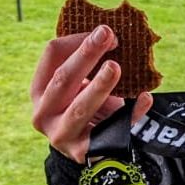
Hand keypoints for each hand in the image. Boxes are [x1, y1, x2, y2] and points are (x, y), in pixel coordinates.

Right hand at [30, 25, 152, 163]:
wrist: (90, 150)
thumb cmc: (86, 108)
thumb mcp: (80, 86)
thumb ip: (89, 65)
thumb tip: (114, 36)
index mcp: (40, 89)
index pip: (52, 55)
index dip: (78, 39)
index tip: (105, 31)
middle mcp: (43, 112)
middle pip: (63, 79)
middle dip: (86, 55)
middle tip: (108, 36)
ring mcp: (61, 135)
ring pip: (80, 108)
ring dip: (99, 86)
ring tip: (115, 67)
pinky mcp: (83, 153)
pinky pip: (110, 131)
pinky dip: (130, 115)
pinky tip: (145, 98)